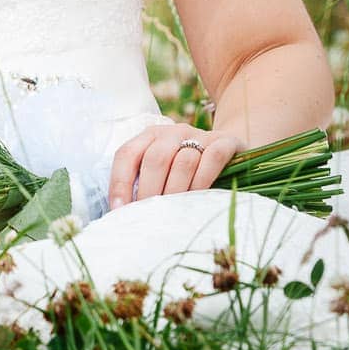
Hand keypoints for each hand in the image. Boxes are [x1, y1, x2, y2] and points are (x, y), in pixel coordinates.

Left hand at [107, 122, 244, 208]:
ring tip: (171, 214)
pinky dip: (203, 181)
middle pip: (155, 159)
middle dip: (149, 192)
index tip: (119, 210)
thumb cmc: (188, 168)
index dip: (120, 183)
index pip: (127, 154)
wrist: (229, 148)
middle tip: (148, 218)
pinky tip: (198, 199)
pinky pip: (213, 158)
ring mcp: (200, 135)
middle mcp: (173, 132)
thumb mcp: (164, 169)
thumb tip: (122, 213)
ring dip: (175, 191)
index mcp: (150, 135)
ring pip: (184, 161)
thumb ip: (144, 183)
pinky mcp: (225, 142)